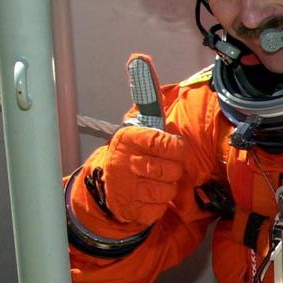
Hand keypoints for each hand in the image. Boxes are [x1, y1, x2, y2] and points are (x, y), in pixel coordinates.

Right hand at [73, 126, 187, 229]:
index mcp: (128, 140)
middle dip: (175, 169)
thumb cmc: (132, 154)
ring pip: (167, 190)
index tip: (177, 148)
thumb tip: (147, 74)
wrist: (105, 184)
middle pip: (170, 169)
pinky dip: (160, 203)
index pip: (163, 142)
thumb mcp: (139, 132)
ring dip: (169, 187)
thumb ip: (153, 115)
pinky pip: (159, 208)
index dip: (177, 147)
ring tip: (158, 181)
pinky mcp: (129, 209)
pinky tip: (150, 196)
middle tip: (166, 167)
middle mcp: (123, 163)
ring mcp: (125, 188)